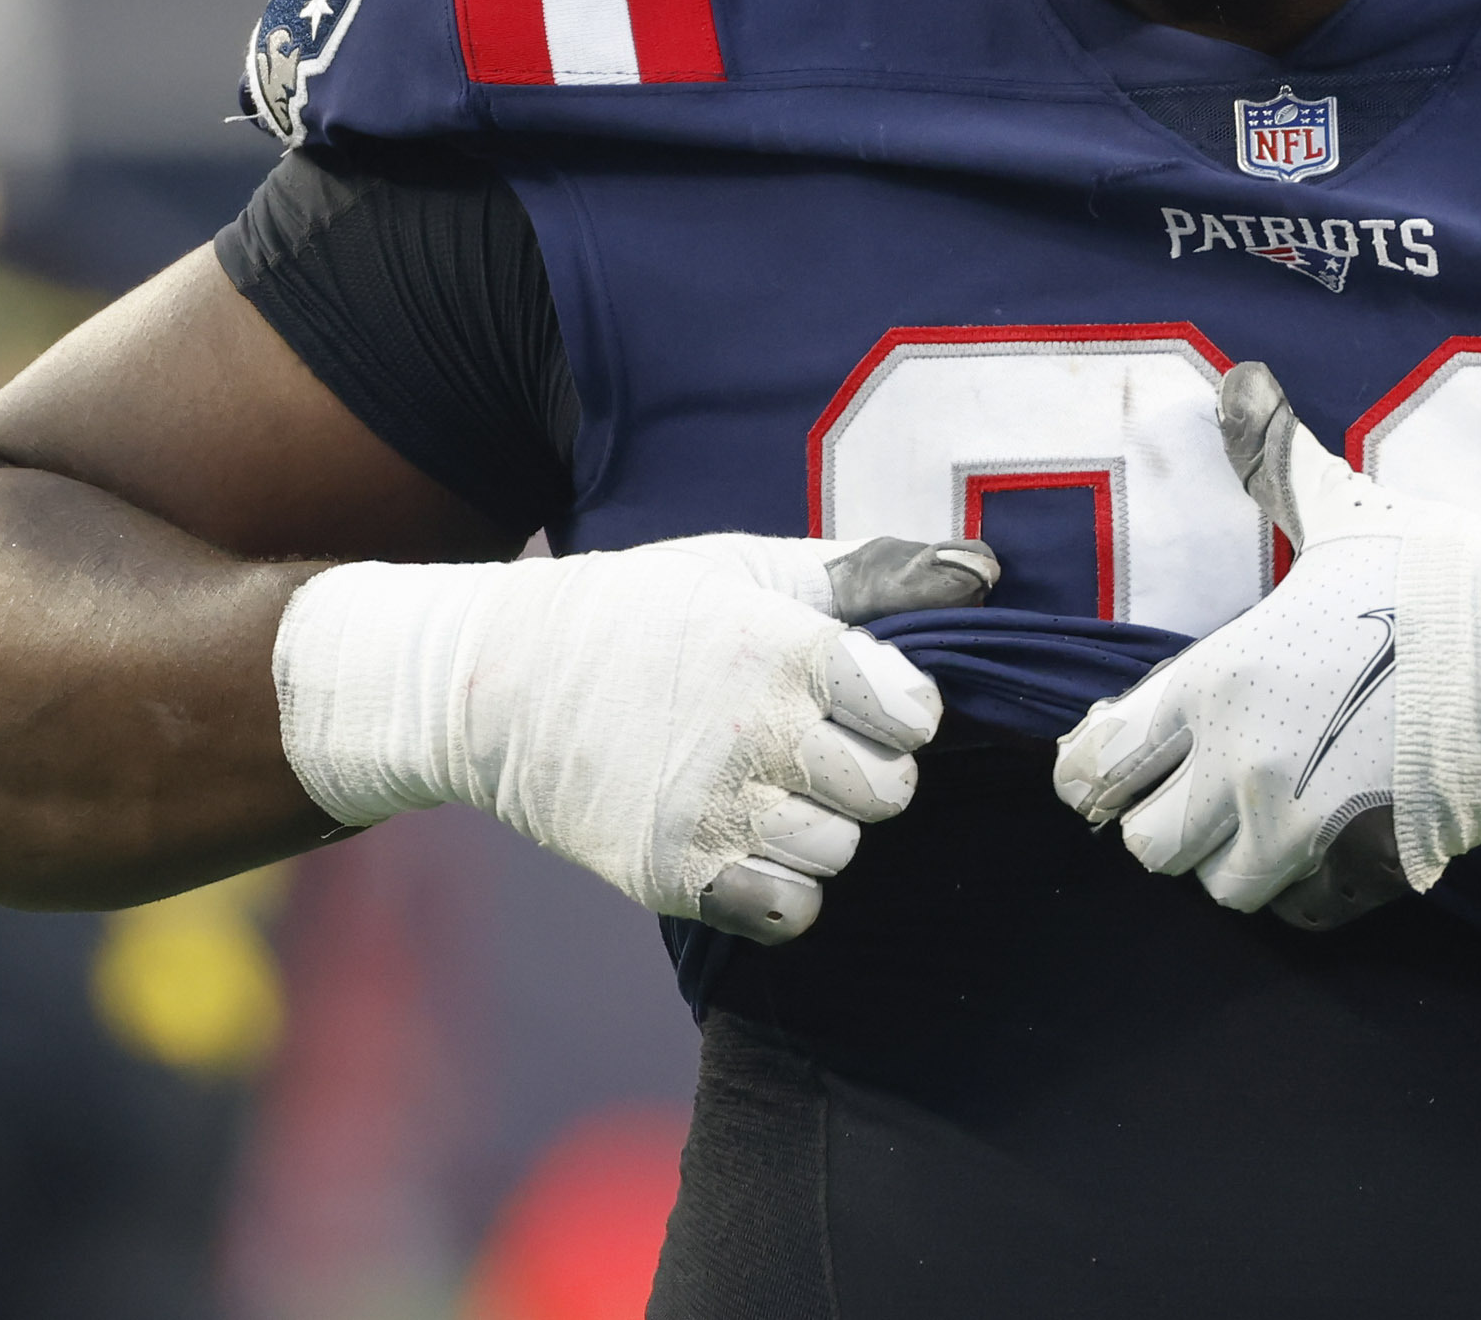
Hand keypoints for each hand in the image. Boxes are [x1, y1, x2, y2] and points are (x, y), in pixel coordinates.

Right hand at [274, 534, 994, 944]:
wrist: (495, 685)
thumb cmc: (644, 615)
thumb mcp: (753, 569)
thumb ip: (872, 573)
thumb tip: (984, 573)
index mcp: (783, 647)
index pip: (916, 714)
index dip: (899, 709)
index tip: (859, 699)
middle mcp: (754, 731)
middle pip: (889, 791)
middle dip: (865, 770)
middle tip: (805, 745)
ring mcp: (712, 809)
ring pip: (843, 852)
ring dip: (820, 829)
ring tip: (763, 787)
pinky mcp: (675, 875)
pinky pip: (790, 911)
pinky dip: (782, 889)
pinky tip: (746, 842)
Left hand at [1051, 364, 1480, 924]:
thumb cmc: (1438, 577)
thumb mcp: (1342, 512)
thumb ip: (1272, 460)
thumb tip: (1240, 380)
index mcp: (1216, 682)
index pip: (1098, 764)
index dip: (1098, 764)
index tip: (1123, 752)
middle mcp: (1241, 769)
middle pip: (1147, 845)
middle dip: (1166, 820)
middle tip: (1200, 786)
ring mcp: (1302, 832)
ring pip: (1218, 888)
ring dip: (1233, 859)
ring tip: (1265, 814)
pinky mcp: (1364, 874)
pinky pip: (1294, 915)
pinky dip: (1298, 893)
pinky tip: (1320, 845)